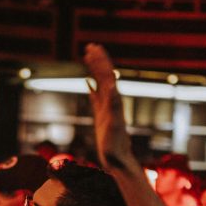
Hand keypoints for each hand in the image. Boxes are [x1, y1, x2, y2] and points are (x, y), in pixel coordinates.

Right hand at [83, 43, 135, 169]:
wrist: (118, 159)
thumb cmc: (115, 145)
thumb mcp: (113, 125)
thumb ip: (113, 105)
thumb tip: (111, 86)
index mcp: (114, 100)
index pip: (107, 76)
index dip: (100, 62)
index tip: (93, 49)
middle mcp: (111, 101)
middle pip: (104, 75)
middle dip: (98, 60)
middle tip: (90, 46)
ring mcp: (106, 107)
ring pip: (100, 83)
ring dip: (94, 69)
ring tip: (87, 57)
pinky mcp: (102, 115)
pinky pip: (95, 97)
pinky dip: (91, 87)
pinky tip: (87, 83)